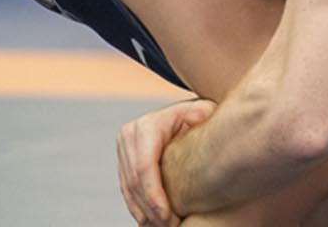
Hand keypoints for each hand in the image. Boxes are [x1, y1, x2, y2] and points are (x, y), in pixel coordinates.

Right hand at [117, 98, 216, 225]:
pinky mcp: (123, 159)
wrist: (183, 113)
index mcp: (147, 126)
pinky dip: (137, 206)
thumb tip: (200, 129)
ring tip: (161, 226)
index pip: (145, 167)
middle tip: (169, 226)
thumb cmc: (199, 115)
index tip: (168, 215)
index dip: (154, 195)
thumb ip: (203, 120)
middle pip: (134, 180)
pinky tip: (150, 221)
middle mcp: (130, 135)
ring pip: (128, 187)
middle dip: (150, 208)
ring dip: (143, 211)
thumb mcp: (203, 112)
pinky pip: (126, 188)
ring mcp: (124, 148)